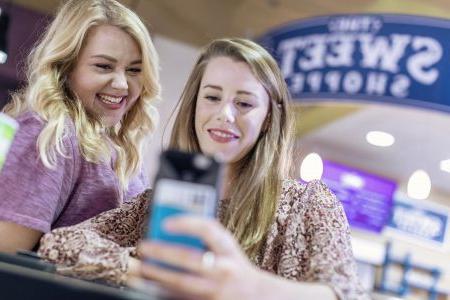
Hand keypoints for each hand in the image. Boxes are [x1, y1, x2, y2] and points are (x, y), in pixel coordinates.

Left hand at [129, 216, 263, 299]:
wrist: (251, 295)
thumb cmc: (232, 264)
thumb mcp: (225, 246)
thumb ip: (204, 236)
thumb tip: (167, 229)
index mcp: (228, 249)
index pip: (209, 230)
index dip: (187, 224)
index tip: (165, 222)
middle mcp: (223, 270)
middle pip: (190, 259)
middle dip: (163, 252)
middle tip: (143, 246)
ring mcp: (214, 291)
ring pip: (181, 284)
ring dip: (156, 276)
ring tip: (137, 268)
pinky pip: (178, 298)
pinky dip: (160, 291)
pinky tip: (146, 285)